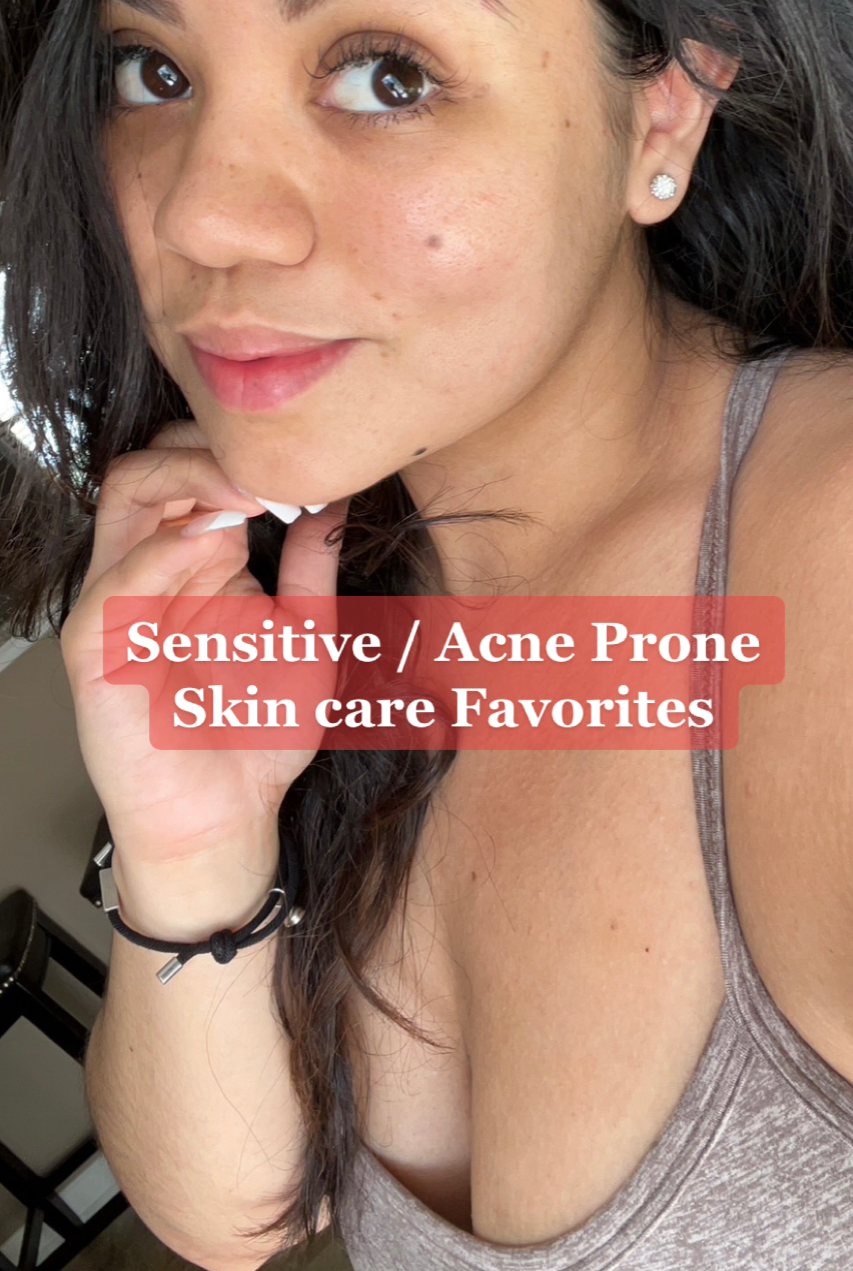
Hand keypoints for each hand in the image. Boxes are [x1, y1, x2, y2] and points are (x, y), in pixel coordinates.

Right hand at [60, 417, 350, 873]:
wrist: (227, 820)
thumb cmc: (256, 735)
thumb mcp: (306, 635)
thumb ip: (314, 564)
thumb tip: (338, 496)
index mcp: (195, 560)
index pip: (189, 468)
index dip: (236, 452)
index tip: (300, 463)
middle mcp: (148, 571)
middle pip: (148, 467)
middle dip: (204, 450)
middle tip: (266, 464)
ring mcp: (116, 605)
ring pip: (125, 501)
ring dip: (188, 482)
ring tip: (249, 491)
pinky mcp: (96, 652)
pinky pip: (116, 582)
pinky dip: (165, 550)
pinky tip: (215, 541)